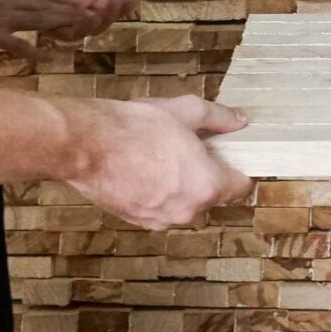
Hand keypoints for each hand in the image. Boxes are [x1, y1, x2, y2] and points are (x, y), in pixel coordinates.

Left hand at [0, 0, 141, 36]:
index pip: (106, 12)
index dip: (121, 11)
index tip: (132, 0)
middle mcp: (69, 5)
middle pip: (91, 28)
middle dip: (106, 20)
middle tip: (113, 5)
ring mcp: (51, 7)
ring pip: (70, 33)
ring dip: (85, 25)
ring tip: (95, 12)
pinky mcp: (33, 5)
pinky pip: (45, 23)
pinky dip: (60, 23)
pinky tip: (71, 11)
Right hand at [64, 94, 252, 229]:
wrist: (90, 145)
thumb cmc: (137, 127)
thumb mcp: (185, 110)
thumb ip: (218, 117)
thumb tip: (239, 120)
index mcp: (207, 186)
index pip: (241, 188)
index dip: (237, 168)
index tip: (229, 154)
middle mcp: (188, 211)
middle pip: (212, 196)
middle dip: (206, 175)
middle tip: (191, 148)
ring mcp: (162, 220)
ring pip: (185, 204)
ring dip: (181, 186)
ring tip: (163, 155)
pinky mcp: (138, 221)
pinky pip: (161, 208)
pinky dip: (158, 193)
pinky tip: (144, 167)